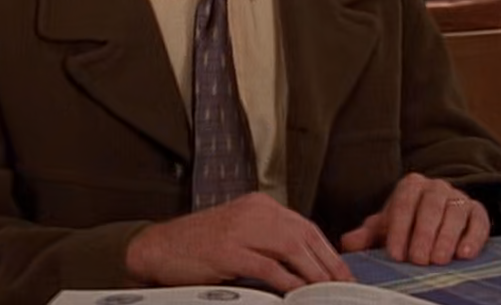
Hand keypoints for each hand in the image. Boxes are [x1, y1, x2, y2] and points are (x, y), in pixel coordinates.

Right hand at [125, 192, 352, 292]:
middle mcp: (253, 211)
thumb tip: (304, 266)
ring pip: (292, 249)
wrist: (158, 248)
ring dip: (314, 275)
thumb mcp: (240, 235)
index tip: (342, 274)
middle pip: (304, 237)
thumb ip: (269, 243)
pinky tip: (297, 294)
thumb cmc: (197, 246)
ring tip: (325, 293)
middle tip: (341, 288)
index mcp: (259, 205)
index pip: (305, 227)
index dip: (328, 253)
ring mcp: (241, 228)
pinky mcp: (228, 249)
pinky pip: (268, 267)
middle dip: (328, 266)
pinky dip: (288, 282)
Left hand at [339, 173, 488, 264]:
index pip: (403, 204)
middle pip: (430, 208)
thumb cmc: (408, 223)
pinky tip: (464, 254)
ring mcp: (459, 198)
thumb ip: (367, 234)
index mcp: (411, 186)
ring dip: (446, 238)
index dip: (398, 230)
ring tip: (438, 260)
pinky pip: (478, 222)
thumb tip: (348, 243)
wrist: (439, 215)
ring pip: (454, 215)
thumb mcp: (387, 226)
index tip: (395, 254)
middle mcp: (436, 187)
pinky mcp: (478, 211)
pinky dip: (473, 238)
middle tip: (418, 260)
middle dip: (423, 235)